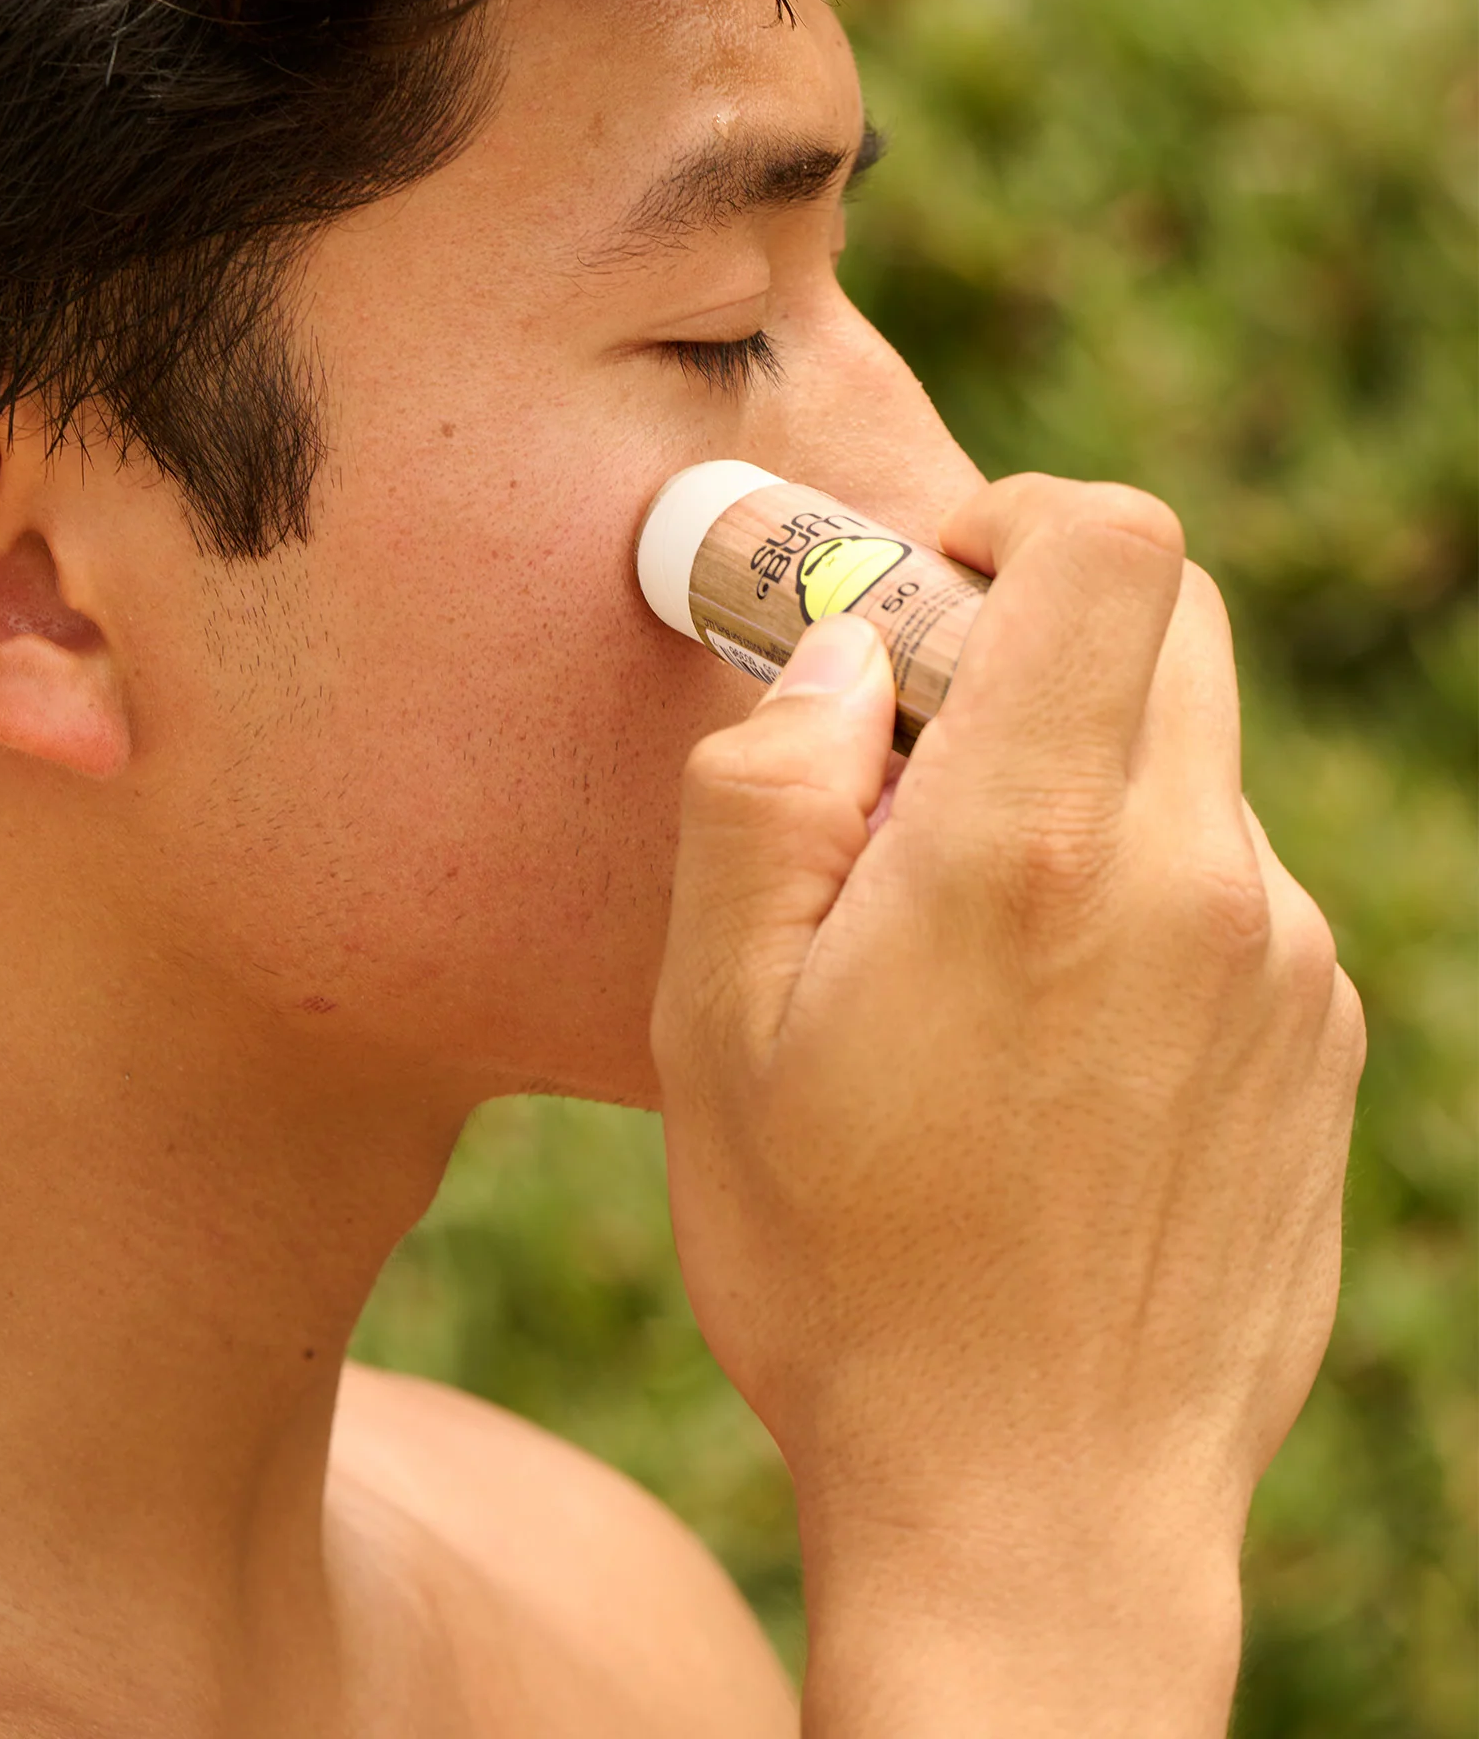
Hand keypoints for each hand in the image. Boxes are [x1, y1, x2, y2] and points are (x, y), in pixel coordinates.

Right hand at [653, 476, 1363, 1735]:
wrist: (1039, 1520)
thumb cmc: (842, 1272)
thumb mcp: (716, 1027)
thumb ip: (768, 791)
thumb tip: (852, 653)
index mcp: (1037, 848)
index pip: (1119, 547)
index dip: (1022, 521)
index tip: (933, 596)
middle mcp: (1197, 880)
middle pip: (1170, 632)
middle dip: (1038, 647)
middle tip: (913, 768)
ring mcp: (1287, 968)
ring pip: (1190, 769)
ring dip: (1079, 792)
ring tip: (966, 963)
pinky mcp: (1323, 1049)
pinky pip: (1230, 893)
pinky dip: (1140, 901)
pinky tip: (1051, 1053)